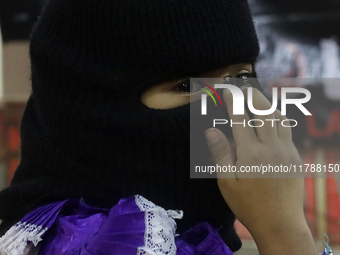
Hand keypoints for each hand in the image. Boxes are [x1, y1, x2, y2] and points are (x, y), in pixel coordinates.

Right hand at [205, 88, 315, 254]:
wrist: (280, 223)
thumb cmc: (248, 205)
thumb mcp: (227, 182)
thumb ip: (220, 153)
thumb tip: (211, 130)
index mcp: (251, 154)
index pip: (241, 119)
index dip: (233, 101)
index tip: (227, 90)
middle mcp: (271, 148)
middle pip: (263, 112)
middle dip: (252, 96)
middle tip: (242, 89)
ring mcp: (287, 151)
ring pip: (279, 118)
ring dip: (267, 104)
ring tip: (257, 100)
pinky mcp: (296, 157)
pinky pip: (287, 131)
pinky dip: (277, 120)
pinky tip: (269, 122)